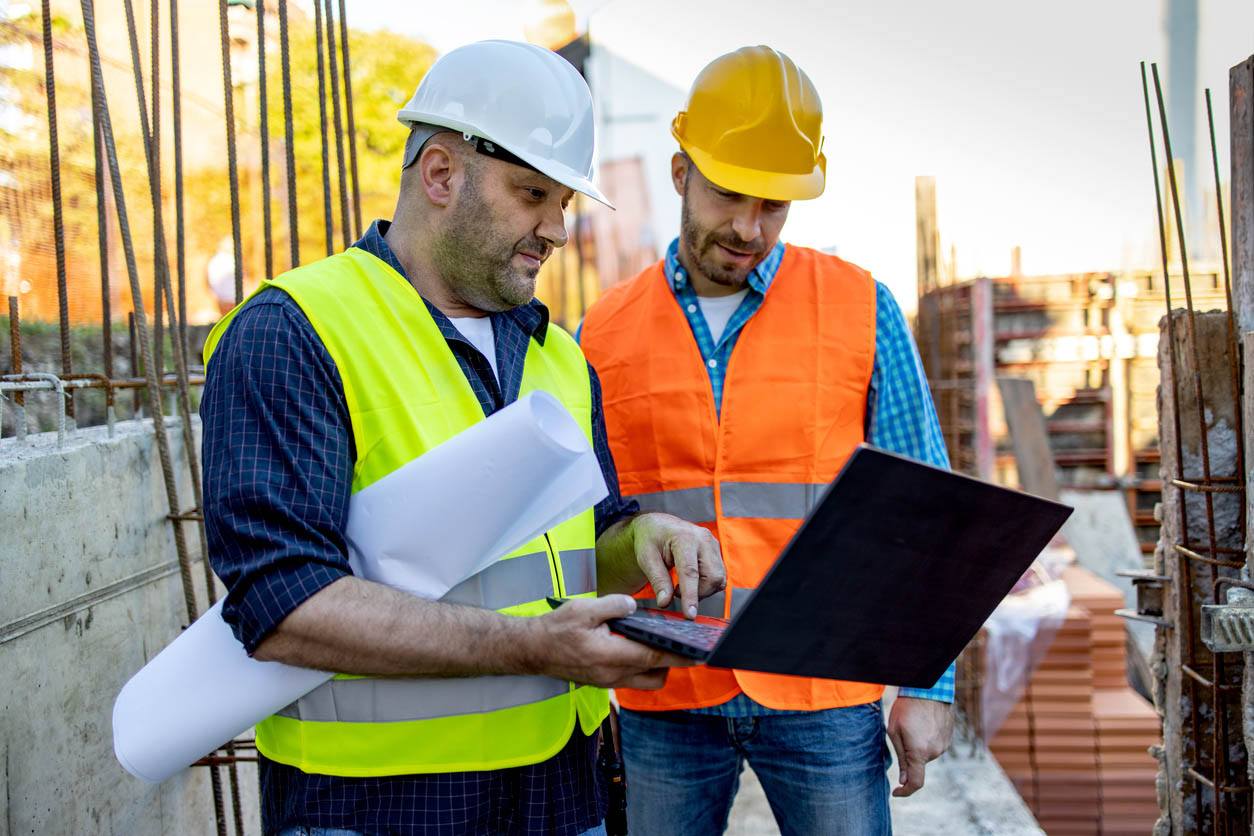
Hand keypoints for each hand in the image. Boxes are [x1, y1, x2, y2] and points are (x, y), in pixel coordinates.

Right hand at [529, 594, 694, 688]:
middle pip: (656, 675)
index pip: (654, 656)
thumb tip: (634, 605)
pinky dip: (641, 668)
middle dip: (673, 663)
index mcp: (611, 655)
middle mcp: (613, 674)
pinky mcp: (603, 682)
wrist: (533, 650)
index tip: (699, 652)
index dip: (679, 654)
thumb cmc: (557, 629)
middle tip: (685, 646)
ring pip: (645, 681)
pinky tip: (639, 650)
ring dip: (657, 667)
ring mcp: (608, 682)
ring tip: (659, 644)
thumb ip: (613, 605)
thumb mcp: (584, 609)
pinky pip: (632, 680)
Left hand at [630, 512, 725, 618]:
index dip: (691, 596)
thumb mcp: (646, 558)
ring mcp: (713, 545)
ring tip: (681, 584)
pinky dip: (706, 584)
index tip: (690, 615)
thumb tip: (665, 602)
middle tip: (676, 591)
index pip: (690, 572)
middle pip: (711, 577)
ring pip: (718, 579)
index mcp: (684, 537)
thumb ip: (657, 580)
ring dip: (702, 590)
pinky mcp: (716, 552)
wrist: (658, 526)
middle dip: (696, 593)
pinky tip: (692, 580)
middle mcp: (703, 539)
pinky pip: (719, 576)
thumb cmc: (650, 539)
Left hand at [887, 697, 954, 796]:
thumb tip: (904, 779)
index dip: (905, 791)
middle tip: (902, 732)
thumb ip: (901, 758)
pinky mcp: (948, 739)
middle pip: (918, 764)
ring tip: (914, 723)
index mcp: (919, 753)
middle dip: (908, 754)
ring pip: (926, 754)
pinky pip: (934, 745)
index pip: (915, 782)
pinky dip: (926, 740)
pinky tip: (923, 722)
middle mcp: (935, 753)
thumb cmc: (906, 708)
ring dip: (918, 745)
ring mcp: (944, 746)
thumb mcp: (895, 731)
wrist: (929, 689)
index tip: (896, 791)